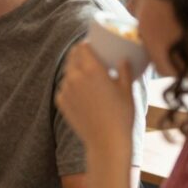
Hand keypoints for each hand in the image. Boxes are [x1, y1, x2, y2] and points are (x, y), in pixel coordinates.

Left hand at [55, 42, 135, 163]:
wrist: (107, 141)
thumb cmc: (121, 115)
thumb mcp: (126, 90)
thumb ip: (124, 71)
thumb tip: (123, 59)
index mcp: (92, 70)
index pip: (82, 47)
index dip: (86, 45)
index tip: (92, 46)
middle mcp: (74, 77)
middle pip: (72, 57)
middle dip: (80, 56)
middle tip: (90, 59)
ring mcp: (65, 89)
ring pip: (67, 73)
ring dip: (75, 72)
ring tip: (88, 78)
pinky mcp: (60, 101)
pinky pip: (64, 88)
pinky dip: (71, 87)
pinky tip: (83, 93)